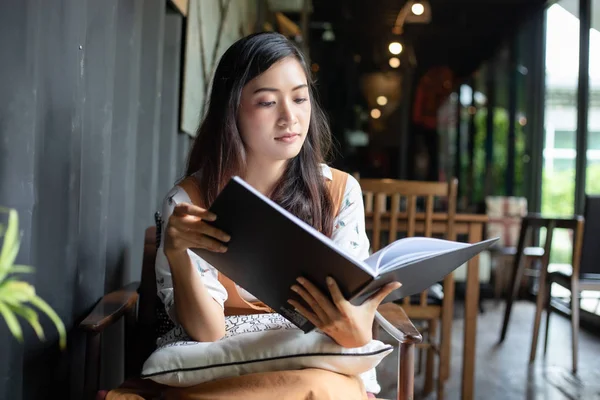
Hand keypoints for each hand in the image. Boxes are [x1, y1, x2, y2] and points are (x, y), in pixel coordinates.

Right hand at [164, 202, 230, 256]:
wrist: (170, 238)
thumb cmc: (185, 222)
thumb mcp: (188, 215)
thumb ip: (200, 215)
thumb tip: (221, 221)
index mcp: (179, 209)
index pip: (189, 209)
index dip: (202, 213)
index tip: (215, 217)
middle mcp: (175, 220)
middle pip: (197, 226)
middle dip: (214, 232)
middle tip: (227, 237)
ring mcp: (174, 233)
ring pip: (198, 238)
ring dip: (213, 243)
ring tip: (224, 247)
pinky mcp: (176, 244)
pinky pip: (196, 245)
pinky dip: (208, 247)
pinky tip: (217, 249)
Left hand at [287, 277, 401, 347]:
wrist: (357, 345)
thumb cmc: (365, 323)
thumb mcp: (372, 308)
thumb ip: (381, 293)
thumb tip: (396, 283)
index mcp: (348, 312)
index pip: (339, 299)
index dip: (333, 288)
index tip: (327, 277)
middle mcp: (336, 318)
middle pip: (321, 301)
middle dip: (310, 288)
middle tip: (300, 278)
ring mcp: (327, 323)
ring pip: (313, 307)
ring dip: (302, 296)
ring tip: (294, 285)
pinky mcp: (322, 326)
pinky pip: (309, 316)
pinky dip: (300, 308)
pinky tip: (292, 300)